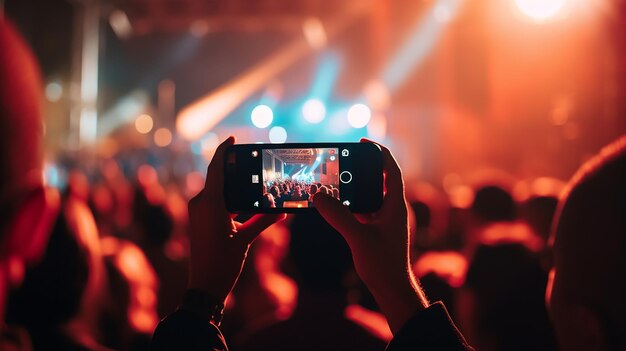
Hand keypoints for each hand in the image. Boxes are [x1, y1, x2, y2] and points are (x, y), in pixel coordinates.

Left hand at [187, 136, 285, 301]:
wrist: (204, 288)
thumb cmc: (223, 264)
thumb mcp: (246, 240)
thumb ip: (263, 222)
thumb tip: (283, 212)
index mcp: (210, 204)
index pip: (216, 169)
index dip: (224, 151)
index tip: (233, 139)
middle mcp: (201, 204)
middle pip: (218, 177)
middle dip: (234, 168)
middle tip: (253, 161)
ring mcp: (199, 213)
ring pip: (217, 190)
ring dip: (233, 185)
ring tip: (252, 181)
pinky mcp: (200, 221)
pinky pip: (215, 202)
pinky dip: (229, 199)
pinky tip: (246, 201)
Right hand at [313, 139, 427, 332]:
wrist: (392, 289)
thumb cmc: (384, 265)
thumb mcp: (358, 238)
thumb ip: (339, 216)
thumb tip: (319, 196)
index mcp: (395, 205)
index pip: (391, 170)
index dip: (379, 152)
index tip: (363, 141)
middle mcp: (392, 209)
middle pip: (379, 178)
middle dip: (363, 166)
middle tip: (344, 157)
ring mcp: (385, 219)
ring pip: (370, 194)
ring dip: (354, 186)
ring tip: (336, 178)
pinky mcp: (376, 229)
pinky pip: (363, 209)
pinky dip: (350, 203)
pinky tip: (334, 204)